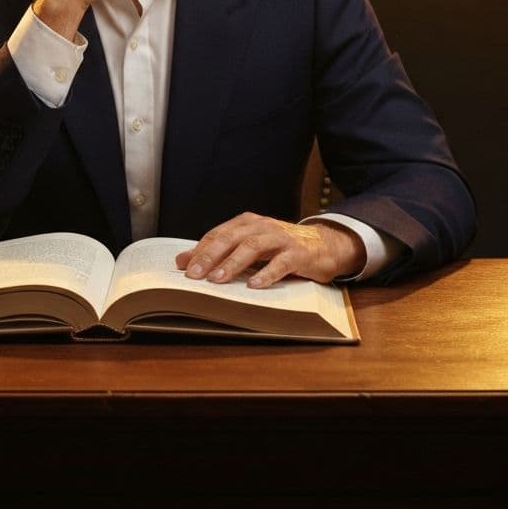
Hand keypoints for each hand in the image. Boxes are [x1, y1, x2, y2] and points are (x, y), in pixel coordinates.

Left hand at [175, 213, 367, 287]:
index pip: (218, 235)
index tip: (183, 268)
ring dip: (233, 263)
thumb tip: (182, 261)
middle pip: (231, 238)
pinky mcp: (298, 253)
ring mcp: (280, 238)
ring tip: (217, 279)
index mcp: (246, 223)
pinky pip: (281, 263)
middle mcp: (261, 226)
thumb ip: (219, 252)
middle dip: (210, 256)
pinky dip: (266, 274)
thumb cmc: (281, 247)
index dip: (200, 250)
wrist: (324, 244)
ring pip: (252, 247)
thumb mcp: (249, 247)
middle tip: (194, 274)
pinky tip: (254, 285)